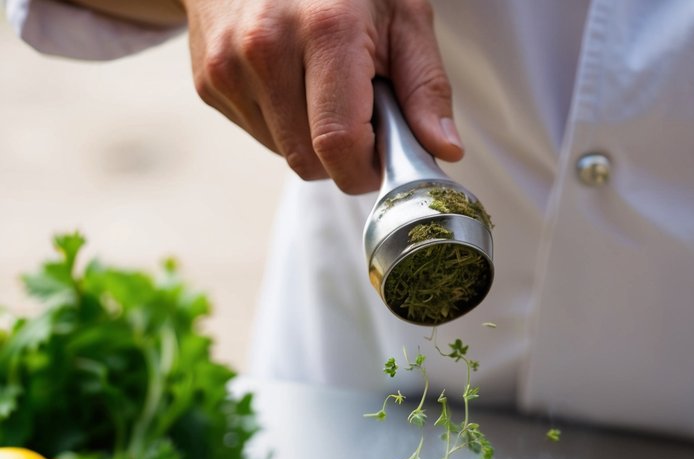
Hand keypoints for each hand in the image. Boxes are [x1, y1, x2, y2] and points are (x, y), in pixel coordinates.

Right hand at [178, 0, 463, 192]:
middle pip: (310, 161)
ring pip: (285, 154)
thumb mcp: (401, 15)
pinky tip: (289, 80)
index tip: (381, 156)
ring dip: (311, 140)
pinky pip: (259, 136)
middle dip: (341, 156)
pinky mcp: (208, 80)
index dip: (365, 168)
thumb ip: (424, 86)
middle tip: (356, 112)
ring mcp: (229, 64)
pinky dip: (282, 123)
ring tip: (319, 85)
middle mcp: (267, 45)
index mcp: (325, 28)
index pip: (340, 144)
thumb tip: (443, 149)